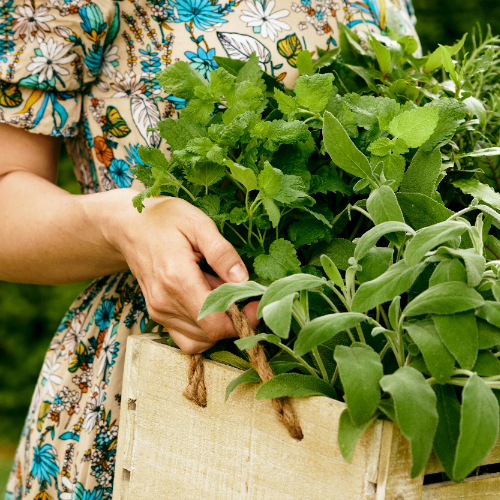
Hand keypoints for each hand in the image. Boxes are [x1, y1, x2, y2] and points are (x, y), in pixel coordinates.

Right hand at [109, 192, 258, 353]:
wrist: (129, 226)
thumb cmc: (165, 219)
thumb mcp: (199, 224)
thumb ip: (222, 253)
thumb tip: (243, 280)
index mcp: (176, 278)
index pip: (214, 322)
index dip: (242, 319)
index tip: (257, 304)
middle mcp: (165, 302)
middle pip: (210, 333)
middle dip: (235, 320)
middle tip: (243, 294)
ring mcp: (159, 311)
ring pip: (200, 339)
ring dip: (220, 323)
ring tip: (220, 291)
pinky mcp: (158, 314)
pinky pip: (187, 338)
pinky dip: (204, 328)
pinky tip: (208, 303)